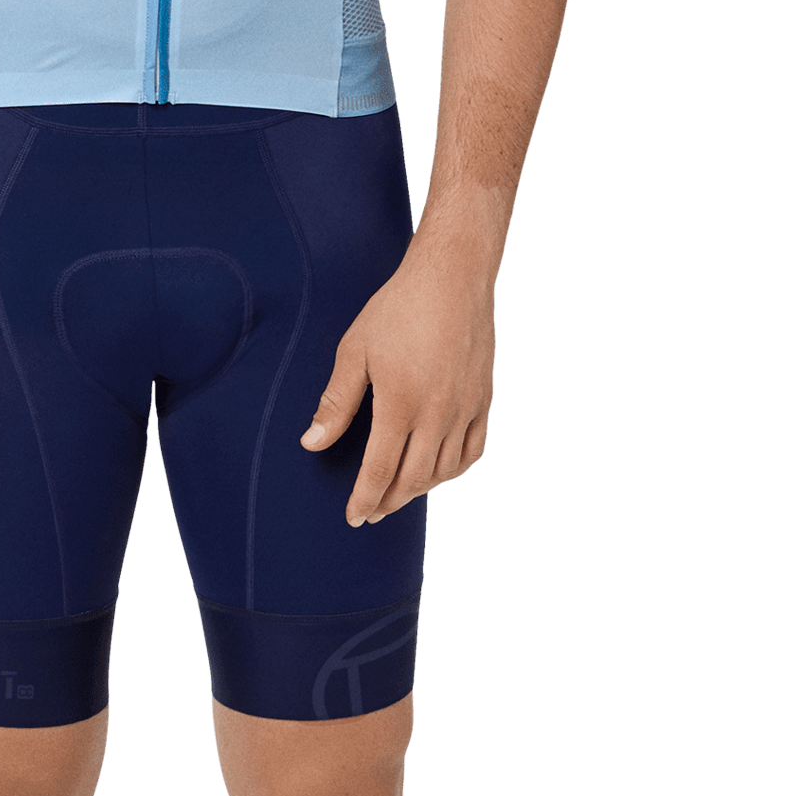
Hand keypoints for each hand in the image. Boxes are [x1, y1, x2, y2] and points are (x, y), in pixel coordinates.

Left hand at [299, 252, 495, 524]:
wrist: (452, 278)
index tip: (354, 518)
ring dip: (419, 489)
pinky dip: (453, 469)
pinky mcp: (484, 400)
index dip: (365, 500)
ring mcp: (465, 409)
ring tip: (397, 493)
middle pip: (413, 479)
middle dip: (389, 502)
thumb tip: (311, 444)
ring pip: (443, 471)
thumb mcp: (355, 350)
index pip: (380, 472)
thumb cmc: (396, 309)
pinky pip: (472, 451)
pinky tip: (437, 470)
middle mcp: (437, 415)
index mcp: (400, 404)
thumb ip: (336, 402)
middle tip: (371, 512)